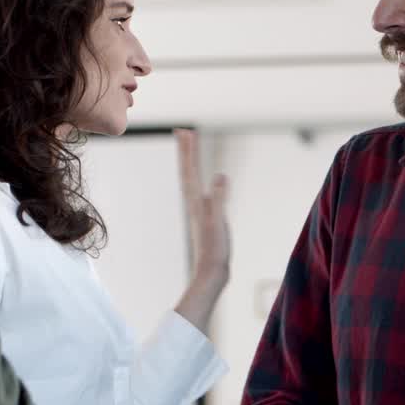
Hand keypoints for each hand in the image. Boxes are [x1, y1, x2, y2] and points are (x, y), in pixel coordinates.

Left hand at [173, 128, 230, 331]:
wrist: (211, 272)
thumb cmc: (215, 249)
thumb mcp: (218, 222)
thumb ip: (219, 198)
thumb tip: (221, 175)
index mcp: (196, 201)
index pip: (191, 170)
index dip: (189, 151)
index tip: (186, 131)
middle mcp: (195, 203)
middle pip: (188, 171)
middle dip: (186, 151)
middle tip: (183, 131)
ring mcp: (200, 210)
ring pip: (193, 179)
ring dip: (191, 162)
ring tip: (190, 148)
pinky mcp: (206, 217)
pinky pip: (201, 190)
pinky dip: (201, 178)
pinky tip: (206, 180)